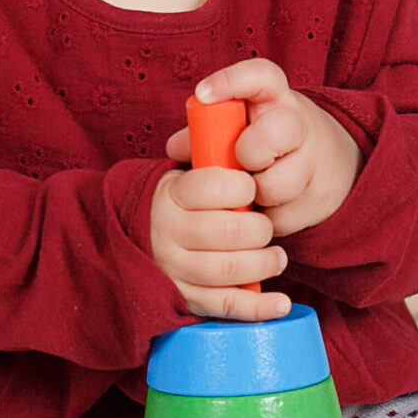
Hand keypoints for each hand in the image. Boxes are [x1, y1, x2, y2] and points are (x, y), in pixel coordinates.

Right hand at [149, 164, 291, 321]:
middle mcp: (169, 233)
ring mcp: (175, 269)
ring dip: (264, 264)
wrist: (136, 237)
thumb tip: (227, 110)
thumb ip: (207, 153)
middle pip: (229, 232)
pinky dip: (258, 308)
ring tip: (277, 258)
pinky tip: (281, 304)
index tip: (251, 188)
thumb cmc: (177, 202)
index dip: (242, 188)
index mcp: (170, 196)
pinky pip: (226, 306)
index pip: (211, 187)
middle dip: (260, 229)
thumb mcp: (182, 172)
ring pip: (229, 270)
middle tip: (267, 227)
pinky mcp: (187, 299)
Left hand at [162, 58, 359, 238]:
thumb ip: (205, 133)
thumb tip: (174, 147)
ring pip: (277, 185)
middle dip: (249, 152)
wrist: (327, 166)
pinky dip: (263, 217)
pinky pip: (280, 217)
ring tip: (250, 189)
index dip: (231, 82)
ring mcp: (314, 161)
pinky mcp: (319, 198)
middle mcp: (300, 124)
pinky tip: (265, 206)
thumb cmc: (265, 140)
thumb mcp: (240, 127)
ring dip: (253, 194)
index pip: (261, 76)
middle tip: (241, 161)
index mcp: (275, 98)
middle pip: (276, 132)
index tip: (203, 94)